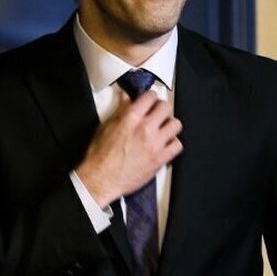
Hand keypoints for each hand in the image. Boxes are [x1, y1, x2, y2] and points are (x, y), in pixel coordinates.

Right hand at [76, 91, 182, 206]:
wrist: (101, 179)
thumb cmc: (100, 155)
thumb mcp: (105, 127)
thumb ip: (119, 111)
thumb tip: (125, 98)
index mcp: (130, 118)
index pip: (150, 96)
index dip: (150, 96)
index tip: (148, 100)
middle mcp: (145, 128)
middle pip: (166, 107)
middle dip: (161, 108)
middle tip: (156, 113)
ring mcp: (155, 144)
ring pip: (176, 125)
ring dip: (169, 125)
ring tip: (161, 129)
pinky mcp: (160, 159)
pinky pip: (177, 145)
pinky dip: (172, 143)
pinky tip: (164, 144)